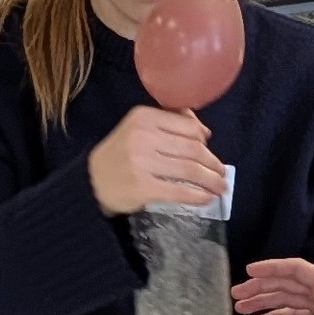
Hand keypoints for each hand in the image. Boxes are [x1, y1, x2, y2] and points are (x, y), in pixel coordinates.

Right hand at [87, 104, 225, 214]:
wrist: (92, 181)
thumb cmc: (120, 153)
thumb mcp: (138, 128)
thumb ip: (169, 122)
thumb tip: (205, 131)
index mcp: (143, 117)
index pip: (187, 126)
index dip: (203, 139)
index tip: (210, 149)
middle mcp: (143, 137)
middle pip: (192, 149)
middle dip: (212, 163)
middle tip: (221, 173)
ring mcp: (142, 163)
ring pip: (189, 170)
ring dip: (210, 180)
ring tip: (220, 186)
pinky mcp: (143, 187)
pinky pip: (179, 191)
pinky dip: (197, 196)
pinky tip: (206, 198)